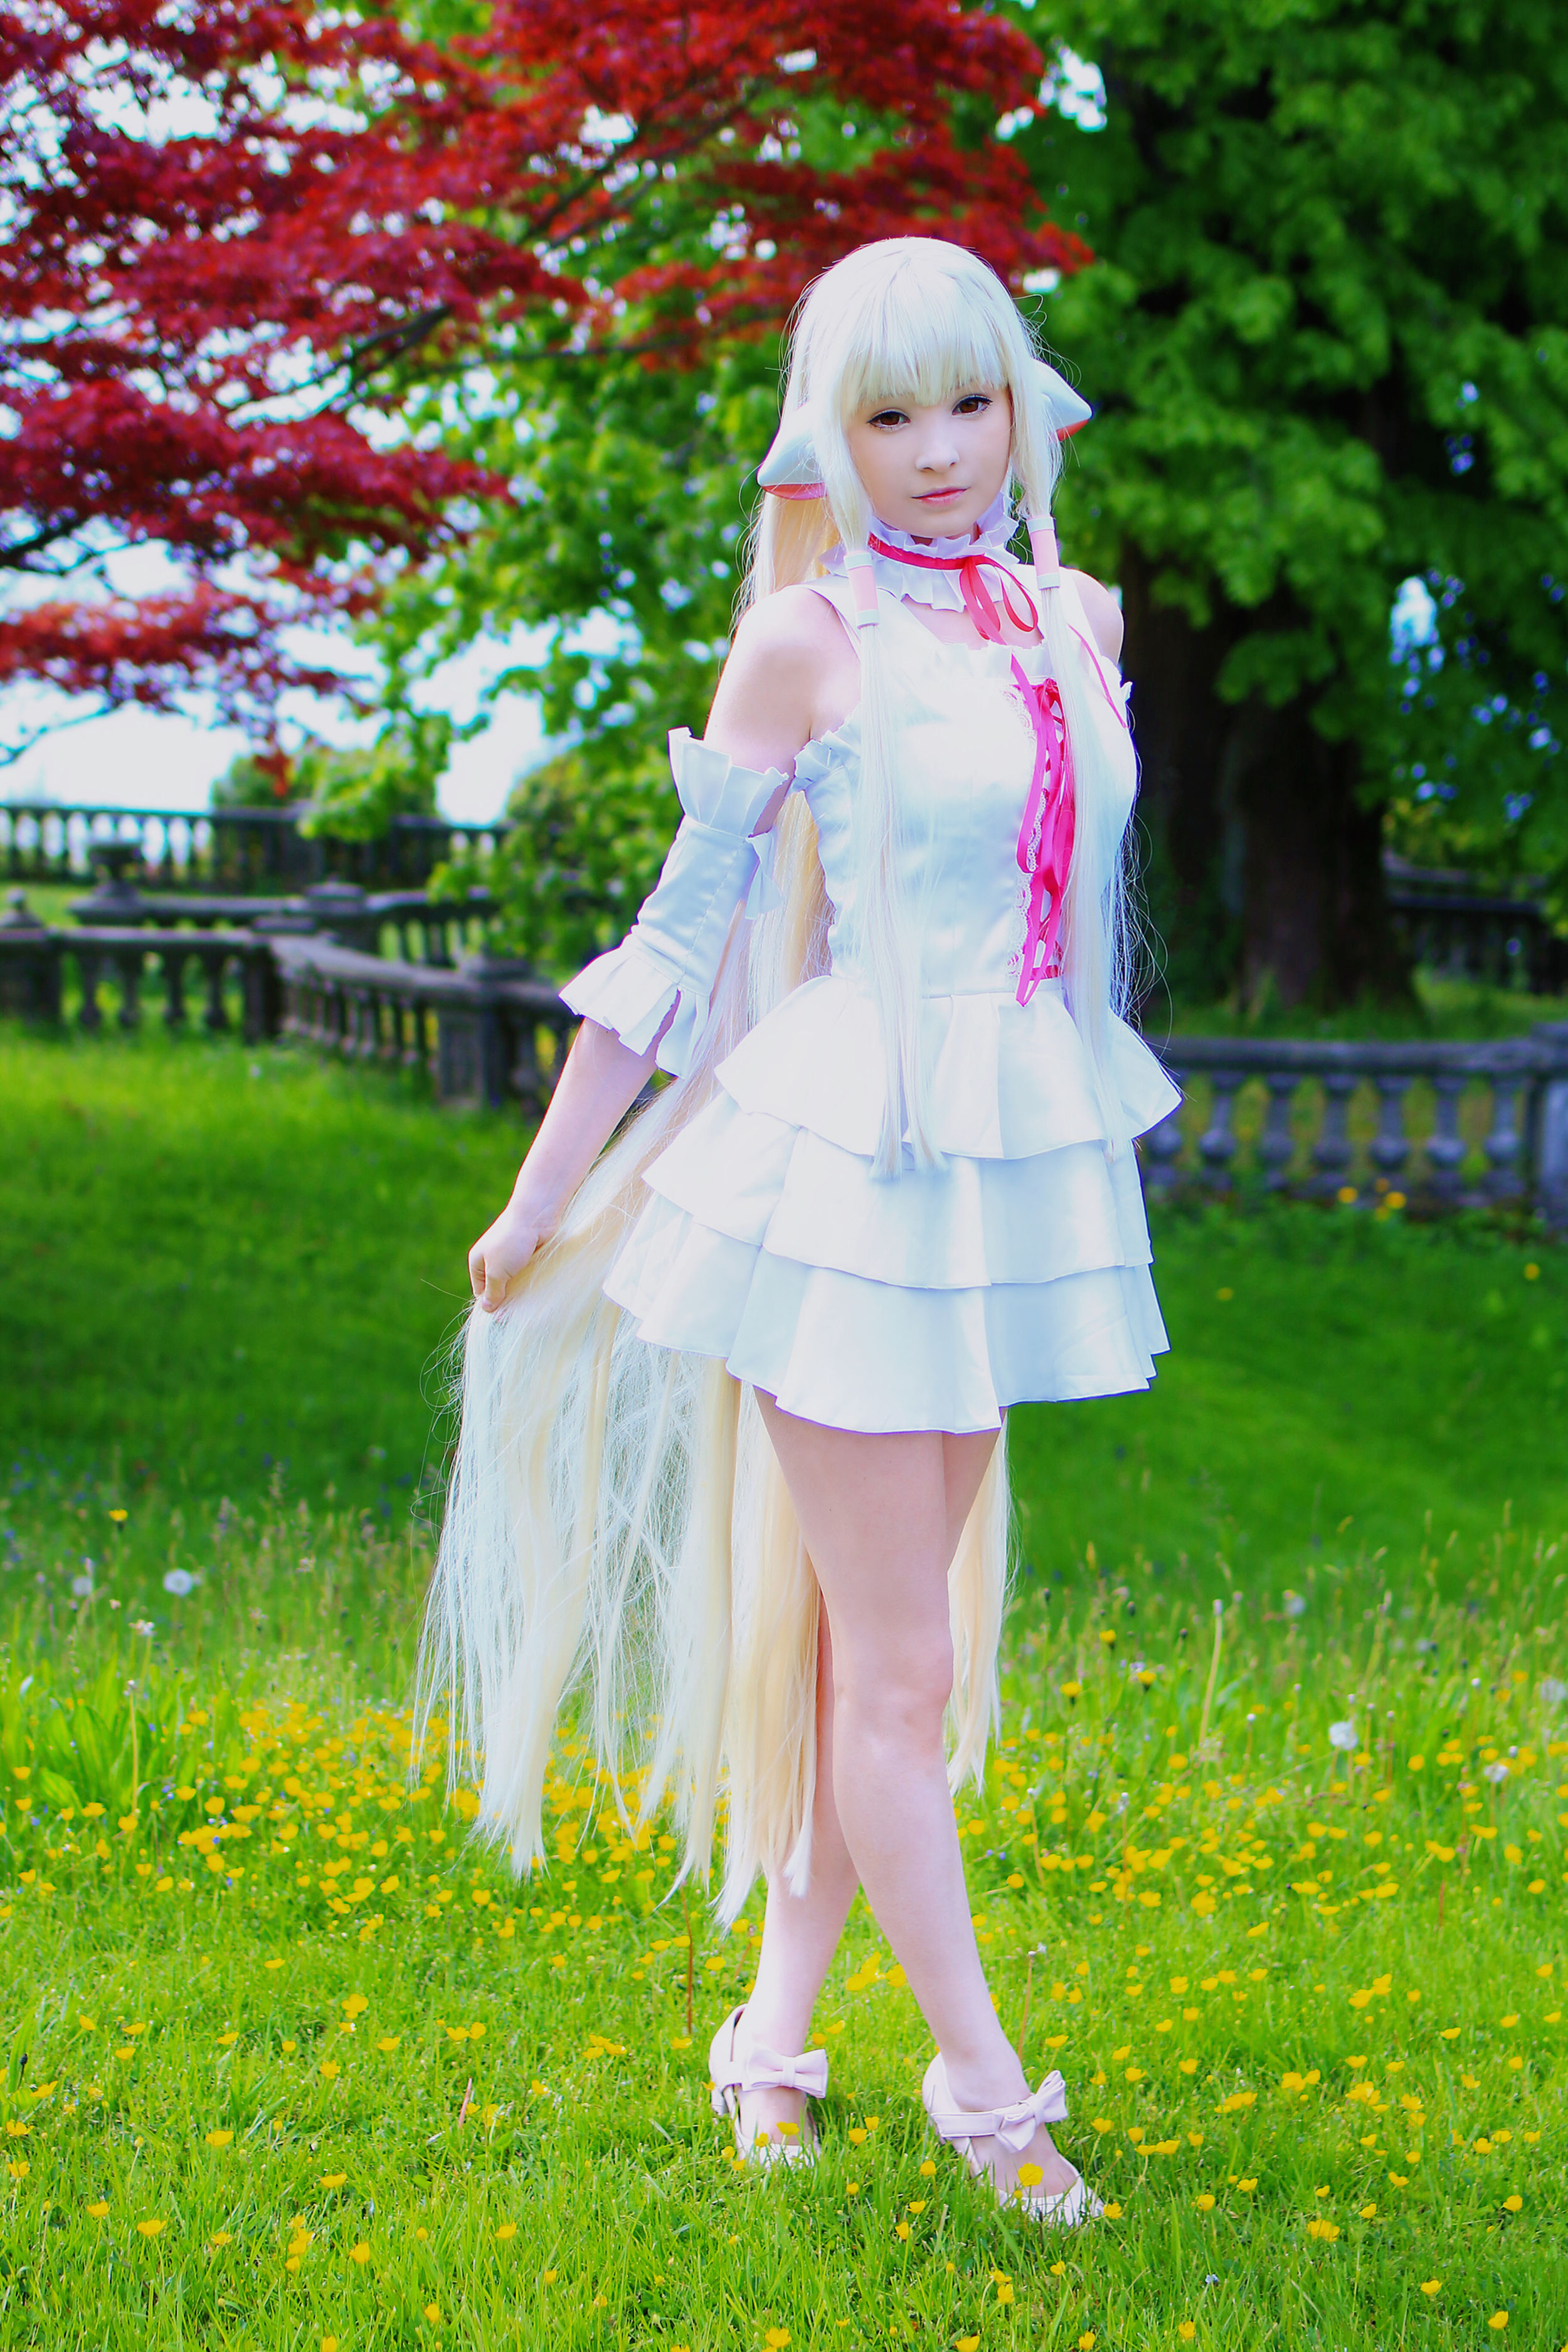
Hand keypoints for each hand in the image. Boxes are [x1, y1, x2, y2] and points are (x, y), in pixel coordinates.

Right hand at [468, 1193, 554, 1312]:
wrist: (537, 1217)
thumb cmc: (512, 1242)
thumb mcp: (497, 1271)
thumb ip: (492, 1292)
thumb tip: (487, 1309)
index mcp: (478, 1262)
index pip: (481, 1292)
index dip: (491, 1305)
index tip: (503, 1316)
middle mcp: (493, 1260)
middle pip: (498, 1289)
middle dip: (507, 1300)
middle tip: (517, 1312)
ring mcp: (511, 1259)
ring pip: (514, 1284)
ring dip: (521, 1292)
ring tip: (529, 1303)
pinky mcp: (528, 1257)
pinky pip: (527, 1276)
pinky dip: (531, 1283)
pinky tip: (537, 1290)